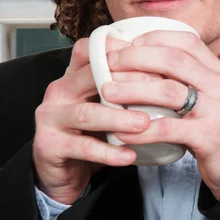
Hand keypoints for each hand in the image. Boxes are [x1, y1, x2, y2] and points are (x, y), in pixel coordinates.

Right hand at [32, 37, 149, 204]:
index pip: (91, 50)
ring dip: (118, 118)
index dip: (120, 51)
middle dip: (128, 82)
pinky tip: (130, 155)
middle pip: (91, 76)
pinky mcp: (50, 145)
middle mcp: (60, 90)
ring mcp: (51, 117)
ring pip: (87, 113)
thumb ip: (124, 87)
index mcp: (73, 74)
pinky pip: (82, 147)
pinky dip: (109, 152)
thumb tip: (169, 73)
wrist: (61, 169)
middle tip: (160, 91)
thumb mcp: (105, 103)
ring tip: (144, 123)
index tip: (153, 60)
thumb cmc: (91, 131)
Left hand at [103, 31, 219, 199]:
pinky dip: (141, 130)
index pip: (186, 41)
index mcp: (218, 70)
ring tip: (108, 93)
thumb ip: (186, 78)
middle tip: (109, 64)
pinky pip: (169, 129)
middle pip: (172, 60)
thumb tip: (144, 60)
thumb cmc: (216, 127)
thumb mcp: (209, 95)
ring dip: (132, 90)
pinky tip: (121, 133)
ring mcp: (216, 110)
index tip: (129, 44)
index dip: (154, 38)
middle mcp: (219, 85)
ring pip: (168, 91)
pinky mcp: (209, 137)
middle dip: (136, 58)